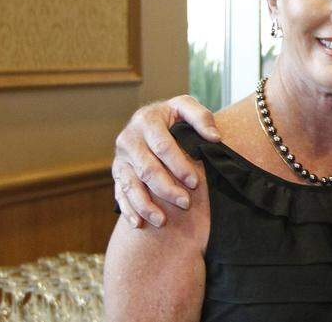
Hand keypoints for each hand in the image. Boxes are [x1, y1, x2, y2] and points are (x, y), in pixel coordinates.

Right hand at [112, 95, 219, 227]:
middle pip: (147, 169)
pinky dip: (128, 210)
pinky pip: (120, 193)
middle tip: (185, 203)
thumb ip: (201, 118)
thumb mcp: (186, 107)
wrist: (149, 119)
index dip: (179, 166)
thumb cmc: (173, 116)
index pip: (163, 147)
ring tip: (162, 221)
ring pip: (131, 185)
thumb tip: (215, 137)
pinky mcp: (117, 172)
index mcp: (146, 120)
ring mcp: (120, 157)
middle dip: (166, 189)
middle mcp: (129, 138)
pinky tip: (139, 224)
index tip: (195, 182)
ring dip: (145, 205)